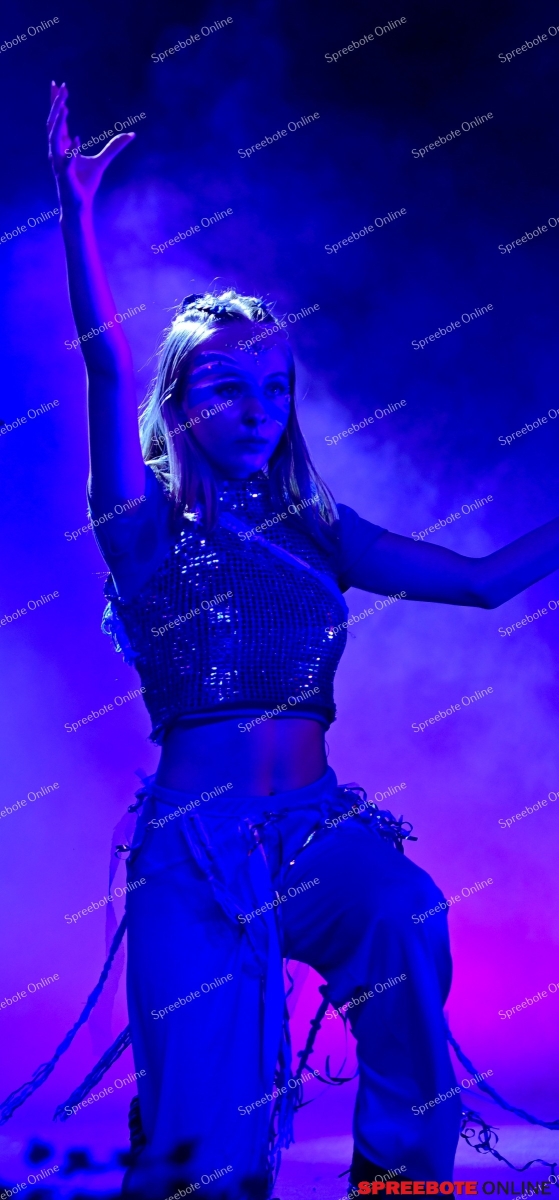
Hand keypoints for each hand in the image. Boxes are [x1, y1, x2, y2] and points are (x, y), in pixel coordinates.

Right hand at [47, 82, 134, 210]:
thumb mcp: (102, 162)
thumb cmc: (85, 184)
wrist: (79, 206)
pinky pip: (66, 161)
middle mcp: (57, 151)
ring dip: (59, 123)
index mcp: (63, 146)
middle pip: (52, 124)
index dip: (57, 102)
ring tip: (65, 107)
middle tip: (61, 87)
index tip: (58, 84)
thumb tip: (131, 135)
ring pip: (54, 139)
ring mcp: (59, 163)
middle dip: (56, 105)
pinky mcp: (65, 176)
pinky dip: (71, 151)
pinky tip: (77, 139)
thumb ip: (114, 147)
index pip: (58, 120)